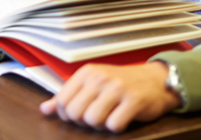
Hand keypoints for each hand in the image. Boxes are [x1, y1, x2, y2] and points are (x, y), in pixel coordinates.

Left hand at [39, 62, 179, 132]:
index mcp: (86, 73)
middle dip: (83, 122)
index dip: (67, 116)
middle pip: (75, 113)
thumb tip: (44, 109)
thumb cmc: (121, 84)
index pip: (62, 101)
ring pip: (92, 120)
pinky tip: (122, 118)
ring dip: (100, 126)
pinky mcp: (134, 101)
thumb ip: (68, 96)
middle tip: (96, 118)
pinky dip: (116, 127)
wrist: (156, 80)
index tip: (78, 116)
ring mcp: (117, 88)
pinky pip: (114, 125)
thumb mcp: (92, 84)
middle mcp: (100, 77)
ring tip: (109, 117)